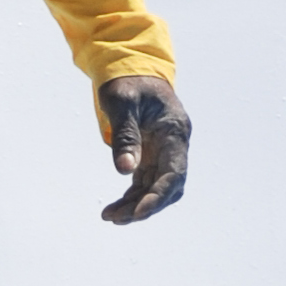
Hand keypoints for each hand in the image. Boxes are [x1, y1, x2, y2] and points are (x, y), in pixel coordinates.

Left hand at [97, 74, 189, 225]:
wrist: (128, 67)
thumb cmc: (126, 81)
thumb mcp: (122, 103)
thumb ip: (125, 135)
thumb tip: (124, 170)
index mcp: (174, 131)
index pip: (174, 172)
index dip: (158, 196)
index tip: (139, 213)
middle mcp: (174, 144)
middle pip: (168, 186)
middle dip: (146, 206)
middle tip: (117, 218)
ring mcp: (163, 151)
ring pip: (156, 188)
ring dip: (136, 205)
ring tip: (110, 217)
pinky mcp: (150, 155)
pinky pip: (144, 182)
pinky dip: (132, 197)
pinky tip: (115, 208)